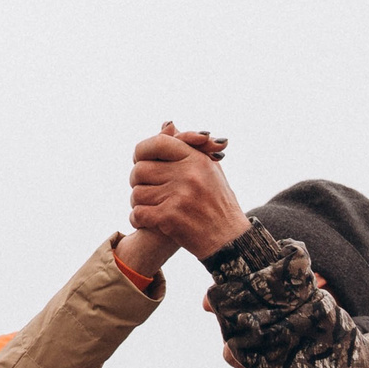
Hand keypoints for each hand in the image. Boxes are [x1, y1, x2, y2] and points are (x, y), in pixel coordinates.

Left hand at [129, 122, 249, 258]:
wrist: (231, 242)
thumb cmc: (220, 205)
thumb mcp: (211, 170)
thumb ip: (190, 147)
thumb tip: (167, 125)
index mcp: (196, 159)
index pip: (157, 143)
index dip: (142, 152)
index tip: (141, 161)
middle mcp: (188, 174)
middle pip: (140, 170)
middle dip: (139, 183)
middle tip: (149, 192)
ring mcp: (179, 196)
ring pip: (136, 193)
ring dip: (140, 203)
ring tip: (153, 209)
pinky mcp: (170, 218)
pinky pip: (137, 213)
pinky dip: (138, 220)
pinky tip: (148, 222)